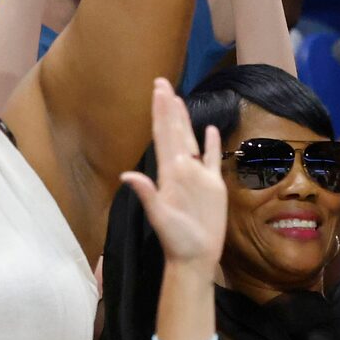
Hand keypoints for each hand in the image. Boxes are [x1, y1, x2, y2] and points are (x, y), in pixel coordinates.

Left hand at [119, 78, 228, 277]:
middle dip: (168, 107)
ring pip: (191, 140)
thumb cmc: (176, 240)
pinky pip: (213, 159)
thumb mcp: (160, 217)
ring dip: (185, 119)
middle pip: (174, 131)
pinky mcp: (214, 186)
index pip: (163, 135)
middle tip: (162, 82)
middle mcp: (182, 169)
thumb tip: (126, 176)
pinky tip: (212, 130)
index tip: (158, 90)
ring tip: (180, 99)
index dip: (160, 112)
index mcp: (168, 173)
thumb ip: (147, 194)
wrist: (195, 257)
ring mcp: (198, 176)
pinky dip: (213, 144)